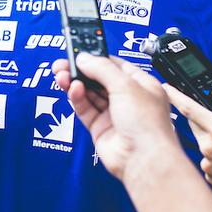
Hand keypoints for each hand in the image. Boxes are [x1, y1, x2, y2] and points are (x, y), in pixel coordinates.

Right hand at [52, 54, 178, 179]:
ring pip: (89, 93)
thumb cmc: (148, 125)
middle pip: (98, 79)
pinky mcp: (100, 128)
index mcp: (141, 85)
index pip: (115, 65)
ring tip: (62, 75)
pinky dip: (77, 98)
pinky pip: (85, 108)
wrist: (143, 159)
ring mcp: (113, 114)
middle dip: (80, 70)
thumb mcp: (126, 86)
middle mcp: (127, 99)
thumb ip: (102, 69)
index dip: (96, 58)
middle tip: (63, 64)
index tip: (78, 53)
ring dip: (75, 83)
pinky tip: (73, 90)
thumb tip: (84, 58)